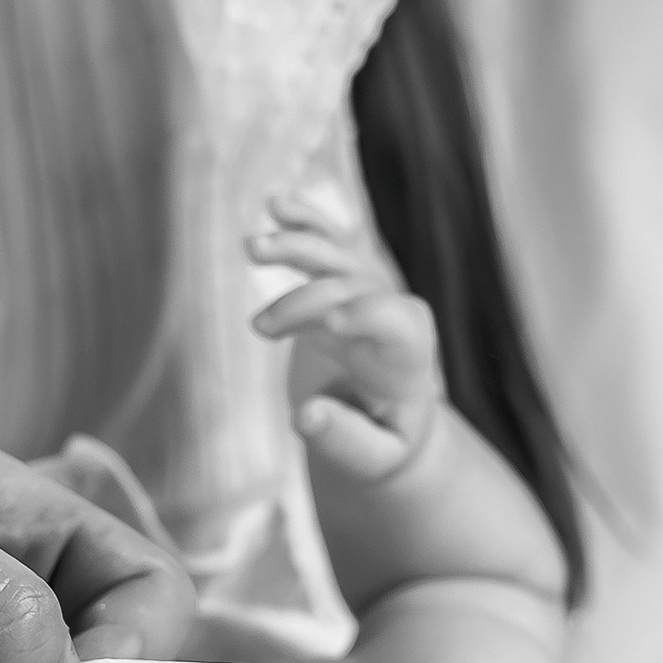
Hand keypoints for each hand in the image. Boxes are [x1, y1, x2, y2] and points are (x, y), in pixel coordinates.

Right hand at [249, 194, 441, 486]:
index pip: (397, 322)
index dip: (368, 316)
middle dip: (305, 302)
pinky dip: (305, 222)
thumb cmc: (383, 440)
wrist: (388, 415)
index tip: (329, 324)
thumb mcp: (371, 458)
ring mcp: (369, 291)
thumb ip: (343, 439)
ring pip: (338, 255)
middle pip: (353, 289)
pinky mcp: (344, 281)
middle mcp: (394, 313)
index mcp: (409, 357)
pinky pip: (329, 242)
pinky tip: (275, 204)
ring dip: (299, 244)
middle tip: (259, 328)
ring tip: (253, 245)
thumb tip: (305, 417)